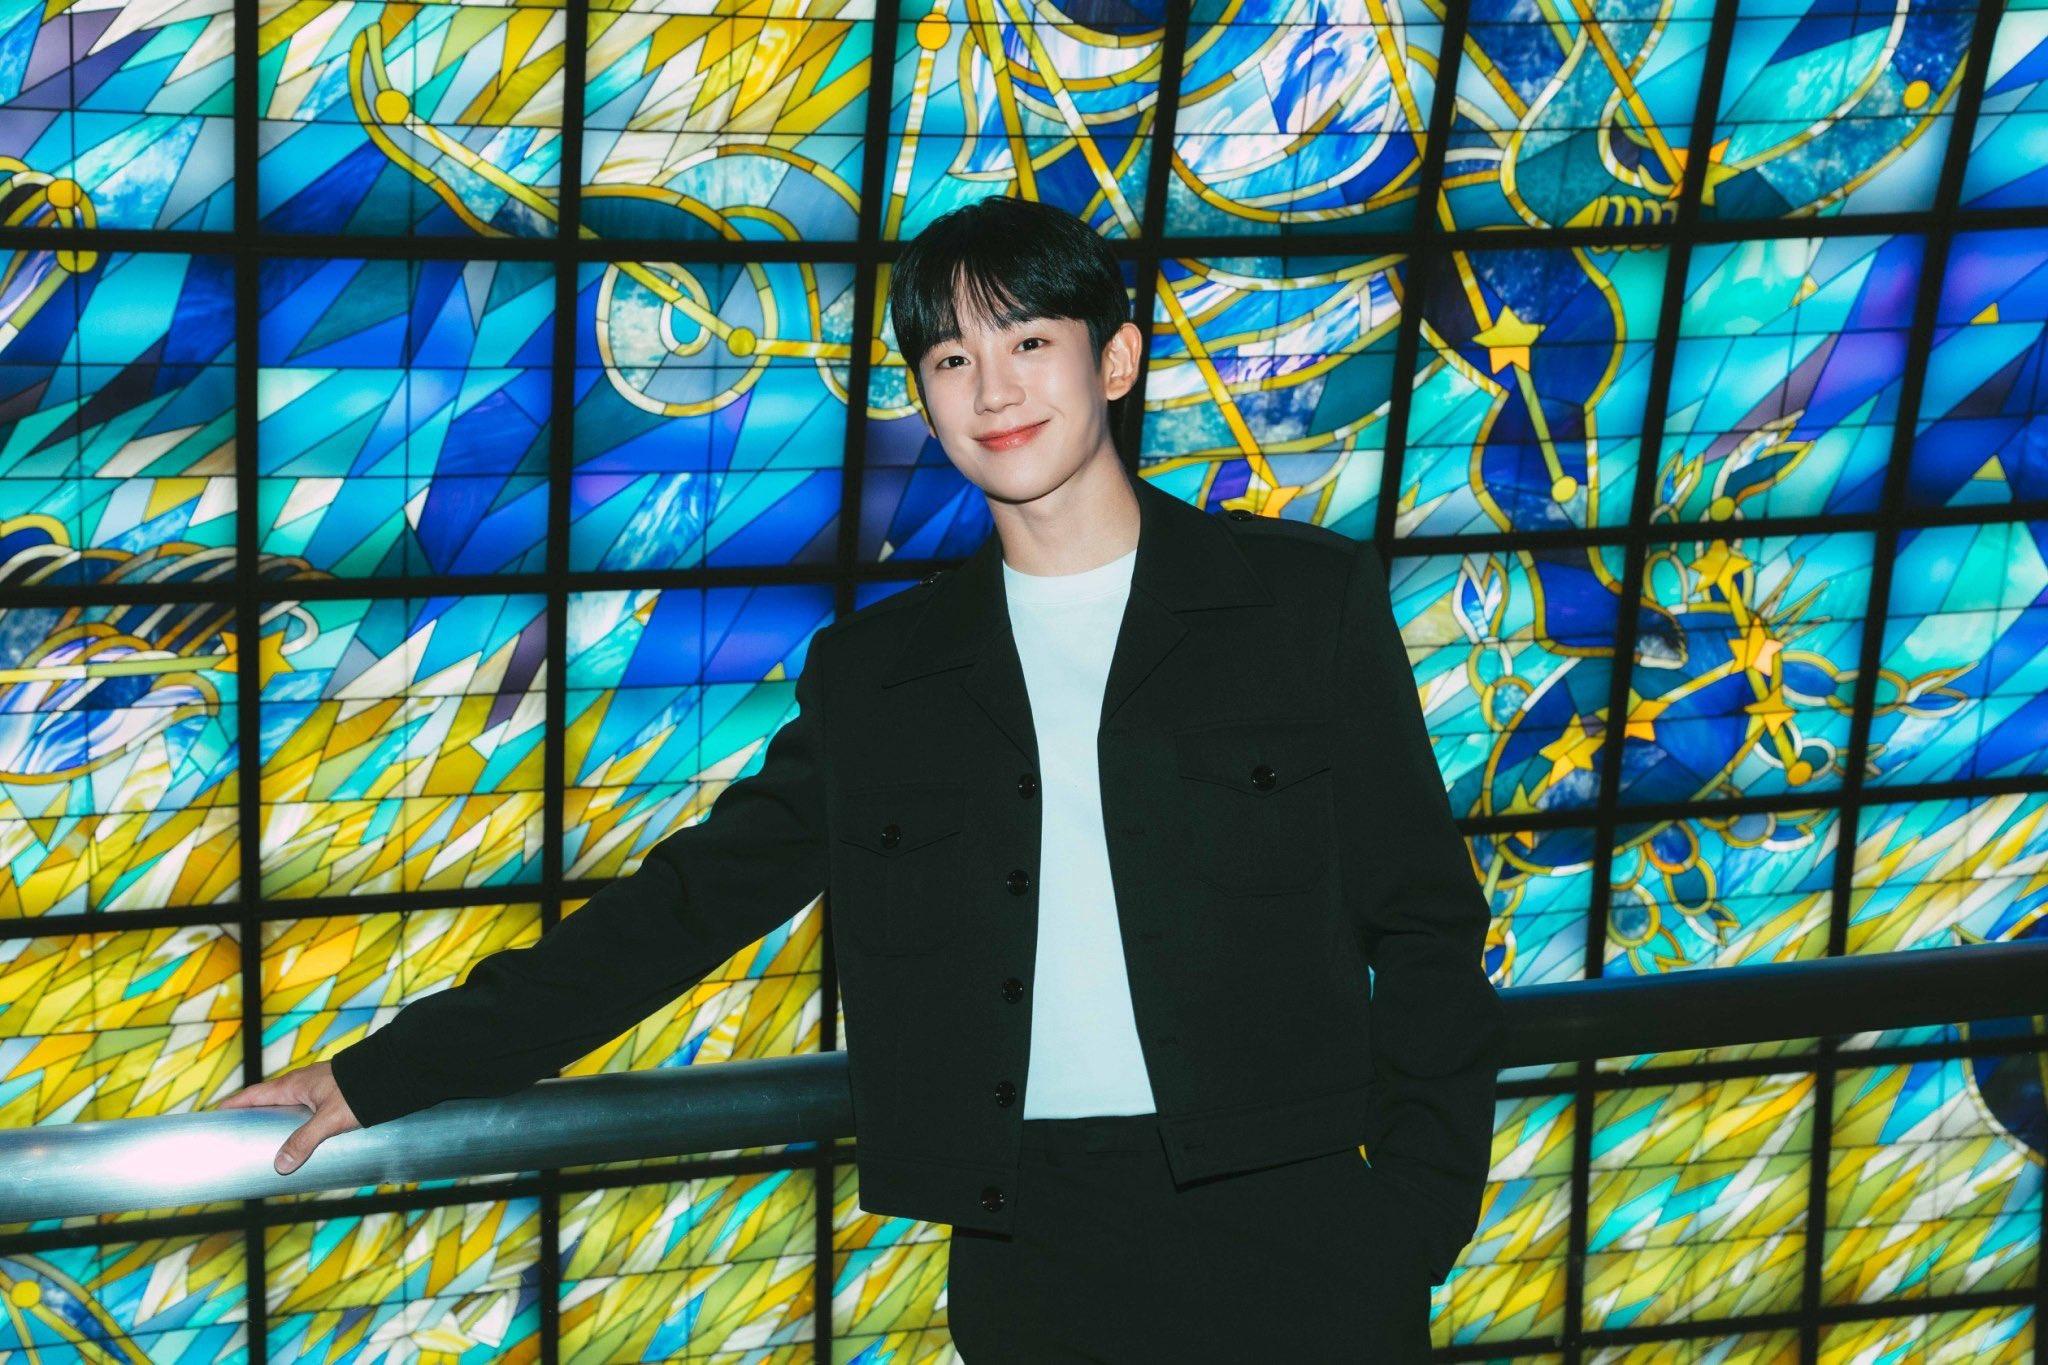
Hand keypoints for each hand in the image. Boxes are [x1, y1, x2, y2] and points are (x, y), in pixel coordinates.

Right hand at [217, 1061, 361, 1175]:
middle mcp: (300, 1086)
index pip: (252, 1095)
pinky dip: (296, 1125)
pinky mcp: (330, 1096)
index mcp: (292, 1086)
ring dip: (276, 1124)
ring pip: (287, 1108)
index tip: (215, 1116)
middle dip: (252, 1119)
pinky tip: (300, 1140)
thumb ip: (305, 1141)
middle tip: (238, 1139)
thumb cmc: (359, 1090)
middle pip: (267, 1103)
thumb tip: (280, 1165)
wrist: (392, 1072)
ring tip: (267, 1146)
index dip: (233, 1105)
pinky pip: (304, 1111)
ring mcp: (315, 1090)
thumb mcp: (329, 1119)